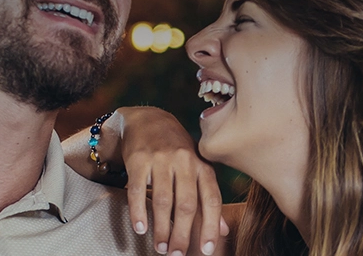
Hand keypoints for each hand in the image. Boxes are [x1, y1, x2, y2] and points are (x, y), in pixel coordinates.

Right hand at [107, 107, 227, 254]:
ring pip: (163, 200)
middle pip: (186, 204)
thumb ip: (208, 199)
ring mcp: (161, 159)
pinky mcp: (138, 159)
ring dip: (161, 228)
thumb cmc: (178, 152)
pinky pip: (138, 190)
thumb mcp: (198, 169)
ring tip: (159, 248)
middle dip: (182, 234)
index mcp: (203, 166)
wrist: (148, 120)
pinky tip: (140, 229)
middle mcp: (185, 161)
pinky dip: (139, 212)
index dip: (211, 226)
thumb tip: (223, 231)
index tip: (207, 250)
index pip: (211, 200)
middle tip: (176, 255)